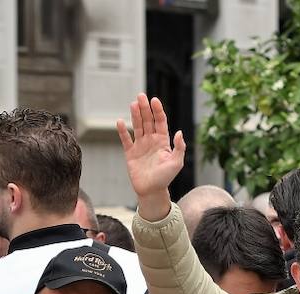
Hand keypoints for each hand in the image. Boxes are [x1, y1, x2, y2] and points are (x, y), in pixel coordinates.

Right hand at [116, 94, 185, 221]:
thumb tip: (179, 132)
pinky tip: (120, 121)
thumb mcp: (176, 163)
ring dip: (135, 115)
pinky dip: (123, 131)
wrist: (151, 191)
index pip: (160, 122)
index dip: (158, 111)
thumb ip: (179, 147)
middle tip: (141, 96)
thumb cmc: (165, 178)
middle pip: (148, 120)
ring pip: (137, 126)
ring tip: (133, 104)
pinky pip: (126, 140)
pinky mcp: (130, 153)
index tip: (154, 100)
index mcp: (163, 141)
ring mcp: (140, 146)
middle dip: (145, 108)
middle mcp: (151, 140)